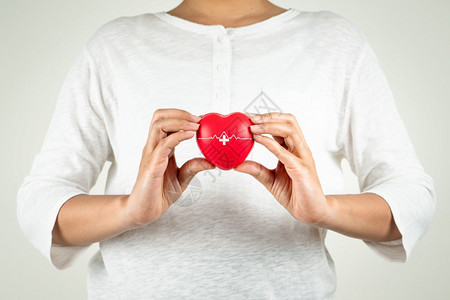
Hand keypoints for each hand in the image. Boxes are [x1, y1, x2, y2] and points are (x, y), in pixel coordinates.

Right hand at [124, 108, 214, 227]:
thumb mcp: (182, 178)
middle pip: (159, 116)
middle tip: (198, 119)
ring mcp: (151, 155)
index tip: (201, 120)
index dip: (183, 116)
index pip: (166, 121)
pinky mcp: (152, 166)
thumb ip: (193, 167)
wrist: (145, 211)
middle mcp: (154, 147)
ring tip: (195, 126)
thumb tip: (212, 161)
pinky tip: (190, 136)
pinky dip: (178, 136)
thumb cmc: (159, 193)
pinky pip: (163, 144)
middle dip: (180, 113)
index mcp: (160, 147)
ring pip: (158, 125)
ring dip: (179, 121)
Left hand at [234, 112, 329, 224]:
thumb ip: (257, 170)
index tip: (249, 117)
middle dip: (268, 117)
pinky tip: (258, 140)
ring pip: (290, 131)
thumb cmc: (295, 194)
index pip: (283, 125)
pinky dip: (271, 144)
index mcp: (293, 149)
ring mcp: (303, 158)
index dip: (267, 119)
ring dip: (269, 126)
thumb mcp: (270, 180)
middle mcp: (300, 150)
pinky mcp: (302, 170)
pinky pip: (286, 153)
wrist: (310, 212)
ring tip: (253, 127)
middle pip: (289, 122)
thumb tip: (237, 164)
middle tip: (250, 118)